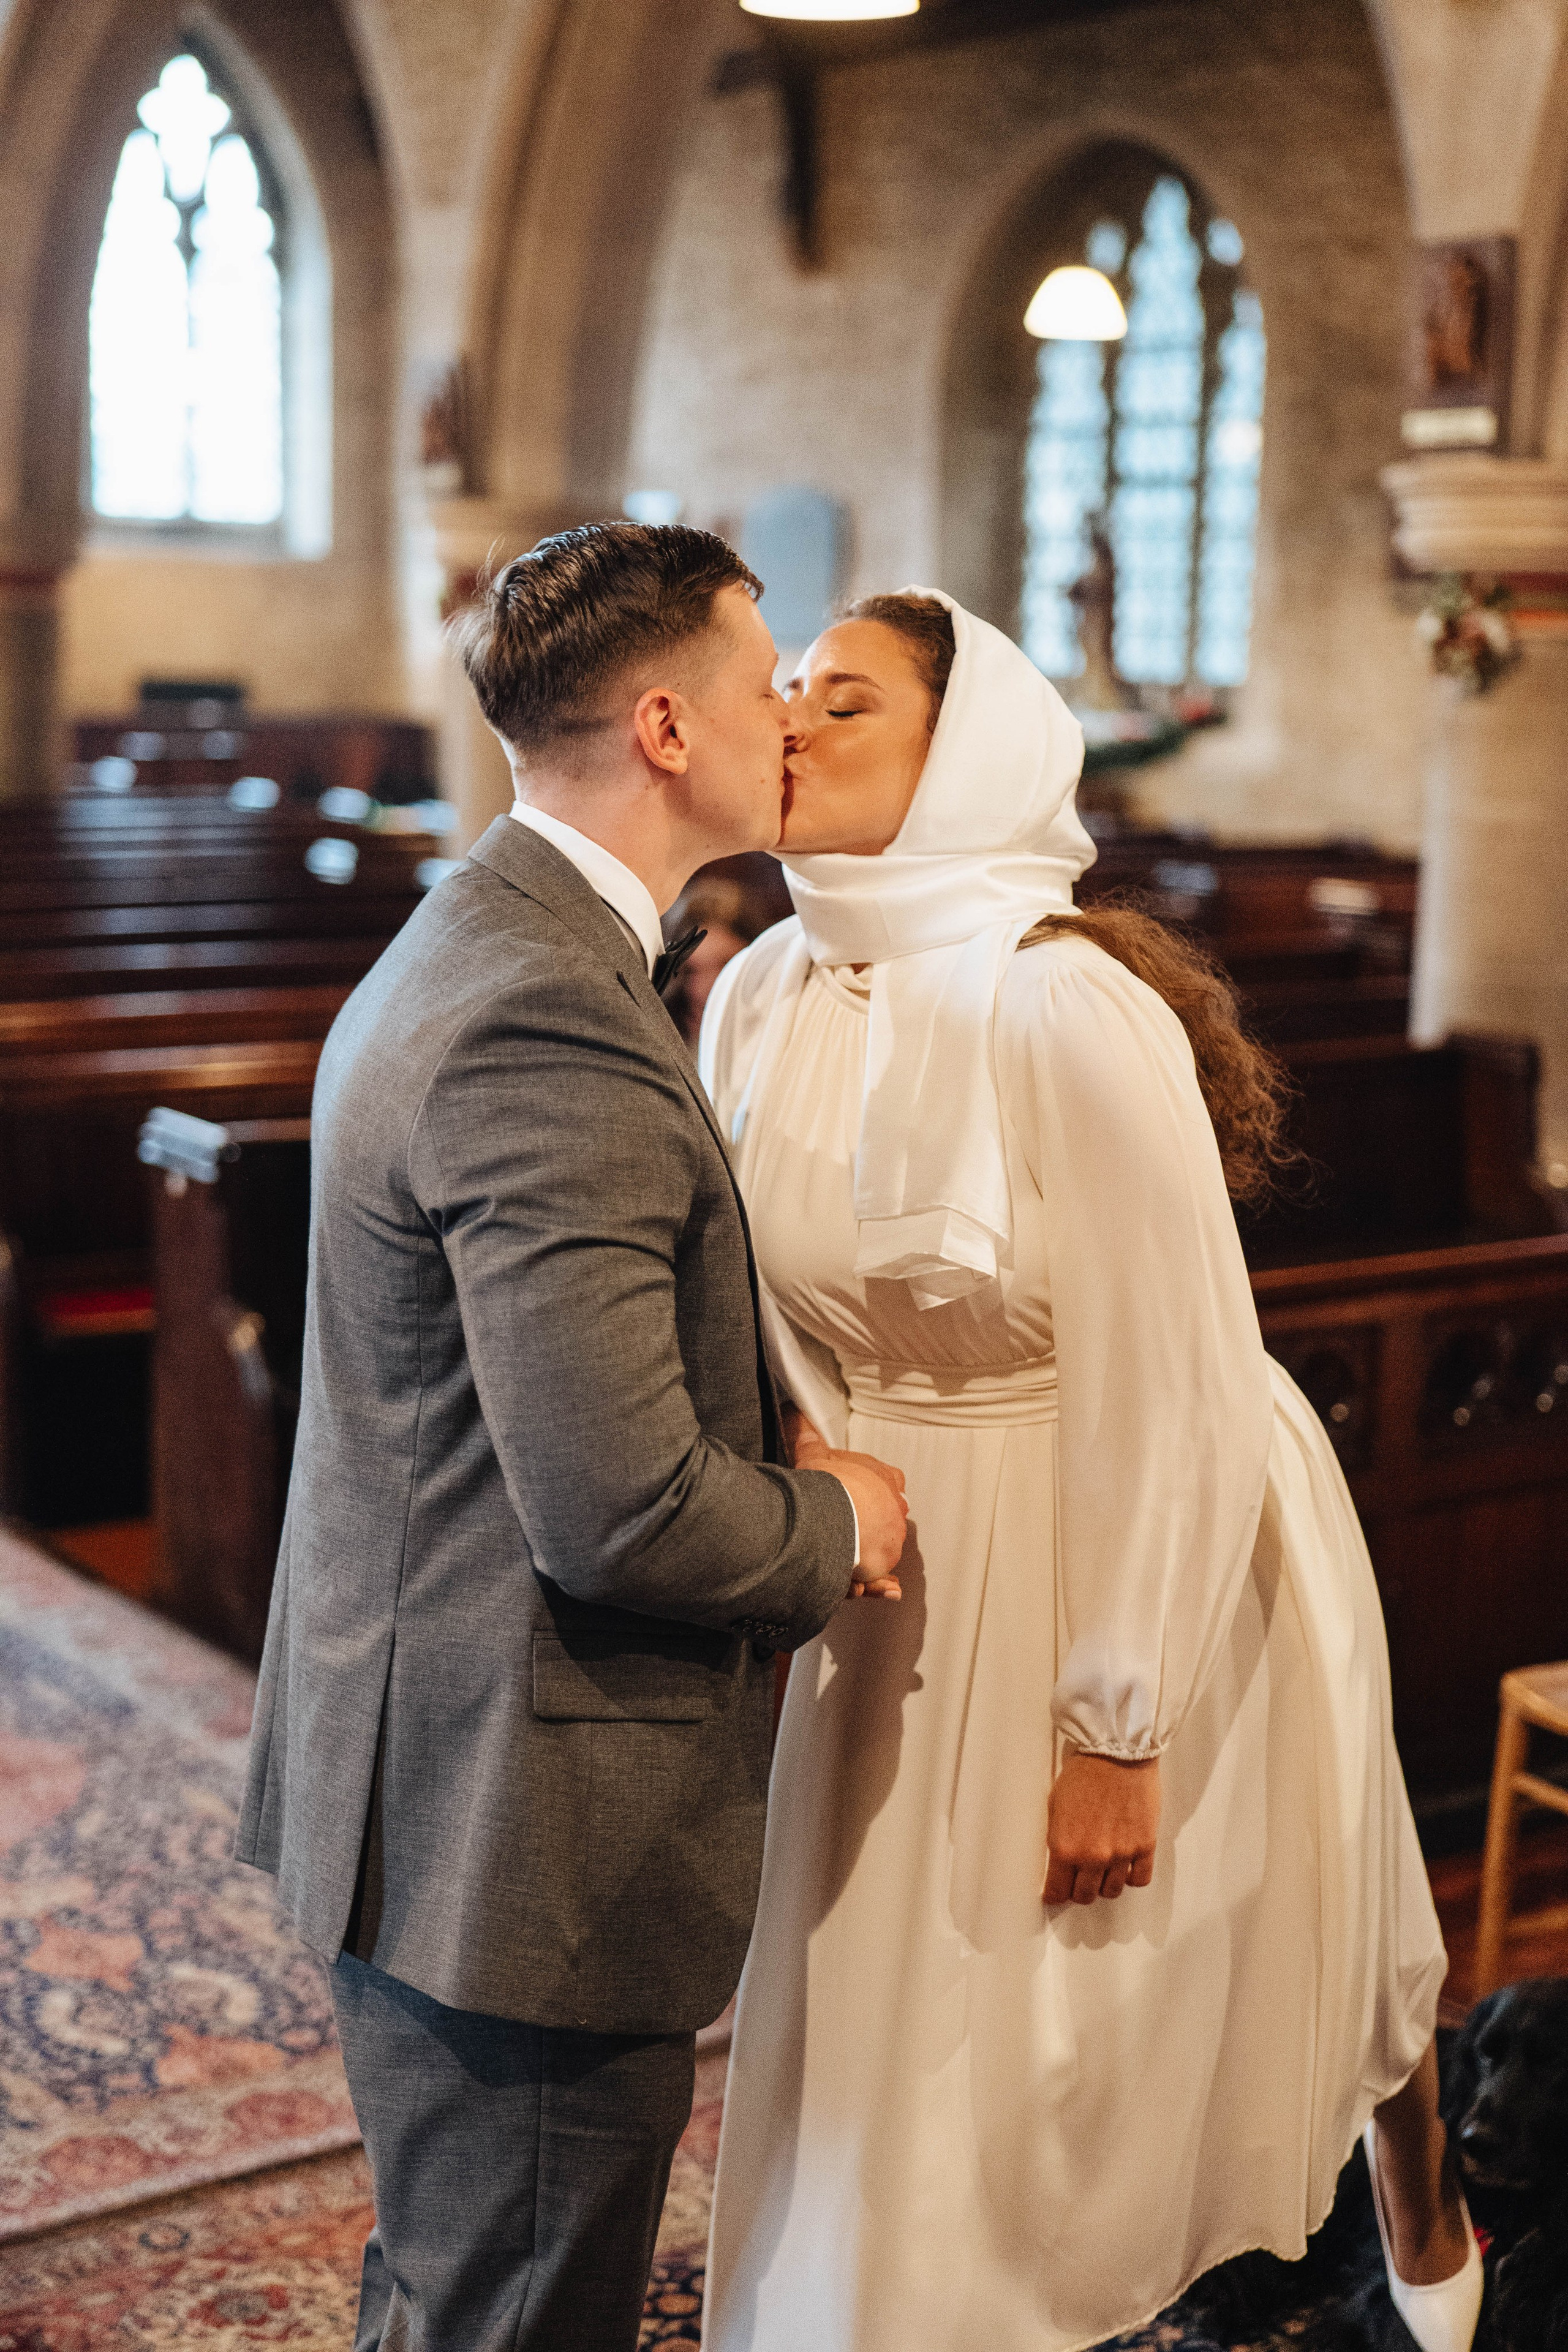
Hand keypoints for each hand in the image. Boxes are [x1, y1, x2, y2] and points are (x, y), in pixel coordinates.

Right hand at [783, 1408, 906, 1595]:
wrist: (834, 1516)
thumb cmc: (827, 1486)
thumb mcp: (814, 1457)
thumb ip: (807, 1440)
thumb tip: (795, 1414)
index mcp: (885, 1479)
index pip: (888, 1482)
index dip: (871, 1490)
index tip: (855, 1494)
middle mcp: (894, 1511)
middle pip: (884, 1520)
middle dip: (869, 1528)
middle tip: (846, 1533)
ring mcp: (891, 1541)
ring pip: (880, 1552)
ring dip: (868, 1559)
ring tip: (848, 1564)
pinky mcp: (882, 1567)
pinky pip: (879, 1579)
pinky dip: (878, 1586)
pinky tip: (875, 1589)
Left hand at [1043, 1749, 1160, 1905]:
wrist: (1116, 1751)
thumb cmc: (1084, 1772)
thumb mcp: (1056, 1807)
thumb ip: (1059, 1840)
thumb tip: (1059, 1862)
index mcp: (1065, 1847)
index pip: (1057, 1891)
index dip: (1055, 1894)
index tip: (1056, 1892)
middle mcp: (1093, 1857)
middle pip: (1085, 1896)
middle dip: (1079, 1891)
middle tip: (1078, 1880)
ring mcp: (1121, 1854)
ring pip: (1112, 1891)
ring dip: (1104, 1884)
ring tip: (1102, 1871)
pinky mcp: (1145, 1846)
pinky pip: (1139, 1879)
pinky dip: (1131, 1877)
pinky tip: (1125, 1866)